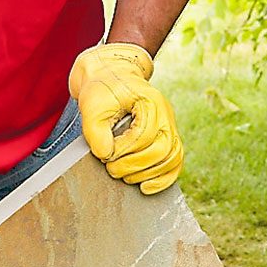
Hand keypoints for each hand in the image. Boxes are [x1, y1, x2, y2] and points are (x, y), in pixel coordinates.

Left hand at [68, 43, 183, 193]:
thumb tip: (105, 155)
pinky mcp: (167, 139)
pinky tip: (146, 188)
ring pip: (171, 158)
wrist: (111, 78)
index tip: (104, 154)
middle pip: (162, 149)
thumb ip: (95, 130)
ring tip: (124, 176)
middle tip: (112, 169)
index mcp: (150, 102)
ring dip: (147, 174)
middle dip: (134, 165)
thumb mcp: (92, 105)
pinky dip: (163, 179)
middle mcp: (165, 115)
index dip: (123, 151)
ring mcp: (169, 127)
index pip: (144, 135)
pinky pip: (175, 162)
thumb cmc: (102, 90)